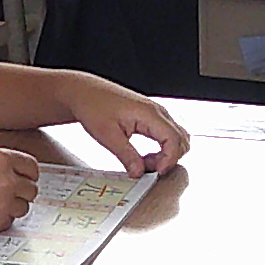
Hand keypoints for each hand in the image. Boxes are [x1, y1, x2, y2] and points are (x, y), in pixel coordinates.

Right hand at [0, 143, 42, 232]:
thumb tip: (11, 170)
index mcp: (2, 159)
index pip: (32, 167)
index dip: (27, 173)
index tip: (23, 177)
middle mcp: (8, 181)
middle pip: (31, 189)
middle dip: (20, 191)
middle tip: (5, 192)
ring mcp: (4, 203)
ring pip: (23, 207)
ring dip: (11, 206)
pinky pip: (9, 221)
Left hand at [68, 84, 189, 175]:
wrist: (83, 91)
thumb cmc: (92, 106)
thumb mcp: (106, 135)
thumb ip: (126, 155)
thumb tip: (139, 173)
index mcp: (149, 113)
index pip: (175, 140)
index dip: (170, 160)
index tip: (157, 172)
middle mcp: (157, 111)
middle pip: (181, 140)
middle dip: (168, 159)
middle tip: (146, 168)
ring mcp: (155, 113)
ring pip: (176, 138)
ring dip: (166, 155)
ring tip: (143, 162)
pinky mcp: (150, 117)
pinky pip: (166, 135)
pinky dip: (161, 149)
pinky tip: (143, 155)